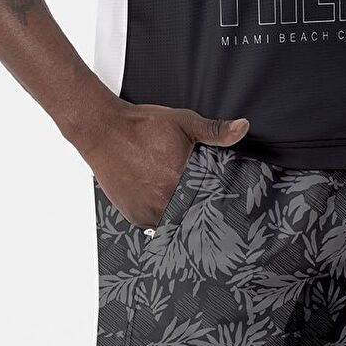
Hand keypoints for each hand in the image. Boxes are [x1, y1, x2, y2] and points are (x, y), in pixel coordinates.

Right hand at [68, 100, 249, 227]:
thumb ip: (215, 130)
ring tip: (177, 198)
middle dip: (199, 208)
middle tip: (200, 201)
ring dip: (180, 213)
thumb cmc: (141, 126)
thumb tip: (242, 128)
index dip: (217, 202)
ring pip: (175, 221)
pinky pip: (156, 224)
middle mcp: (166, 200)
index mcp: (182, 179)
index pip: (211, 202)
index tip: (223, 205)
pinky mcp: (135, 216)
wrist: (103, 130)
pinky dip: (161, 215)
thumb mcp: (183, 122)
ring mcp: (149, 211)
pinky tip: (161, 199)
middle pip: (193, 214)